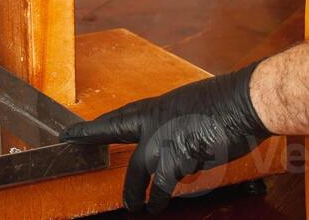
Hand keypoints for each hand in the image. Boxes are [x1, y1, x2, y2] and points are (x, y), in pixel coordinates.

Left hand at [59, 60, 270, 213]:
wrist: (241, 102)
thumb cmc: (224, 102)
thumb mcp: (189, 106)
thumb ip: (174, 124)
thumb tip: (176, 142)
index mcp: (154, 109)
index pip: (115, 120)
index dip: (90, 129)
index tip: (68, 133)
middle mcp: (151, 126)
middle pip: (120, 149)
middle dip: (105, 162)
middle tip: (87, 168)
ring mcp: (160, 144)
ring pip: (139, 176)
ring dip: (137, 195)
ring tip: (136, 207)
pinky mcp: (174, 162)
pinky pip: (164, 187)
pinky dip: (162, 197)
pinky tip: (160, 204)